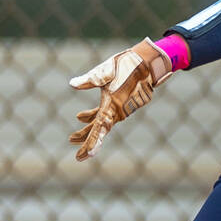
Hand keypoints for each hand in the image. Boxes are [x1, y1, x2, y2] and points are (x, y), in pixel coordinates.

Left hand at [68, 38, 171, 160]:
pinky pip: (106, 115)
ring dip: (88, 130)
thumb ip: (88, 80)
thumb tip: (72, 84)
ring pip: (101, 123)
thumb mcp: (104, 72)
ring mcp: (121, 109)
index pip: (100, 128)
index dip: (92, 142)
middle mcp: (118, 111)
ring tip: (71, 138)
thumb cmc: (126, 66)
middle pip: (100, 130)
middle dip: (87, 142)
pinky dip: (93, 118)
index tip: (86, 155)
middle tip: (78, 157)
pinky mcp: (122, 105)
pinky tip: (81, 117)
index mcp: (112, 105)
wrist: (148, 63)